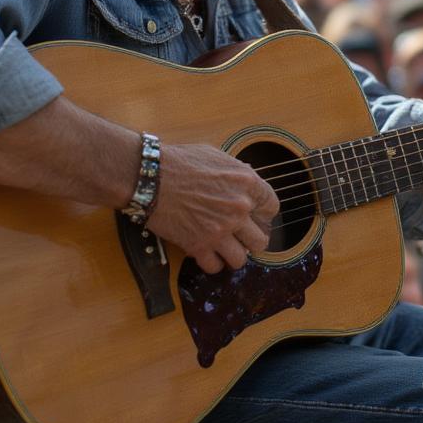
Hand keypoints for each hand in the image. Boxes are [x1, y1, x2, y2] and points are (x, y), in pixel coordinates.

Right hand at [145, 143, 279, 273]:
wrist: (149, 176)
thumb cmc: (179, 161)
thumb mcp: (216, 156)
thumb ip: (236, 172)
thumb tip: (246, 180)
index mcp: (247, 183)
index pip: (272, 207)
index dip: (263, 214)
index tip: (255, 217)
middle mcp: (238, 208)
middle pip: (261, 240)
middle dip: (250, 239)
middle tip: (240, 237)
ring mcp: (220, 229)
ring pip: (241, 259)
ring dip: (232, 255)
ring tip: (223, 248)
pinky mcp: (199, 245)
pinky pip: (215, 267)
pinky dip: (211, 263)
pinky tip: (206, 253)